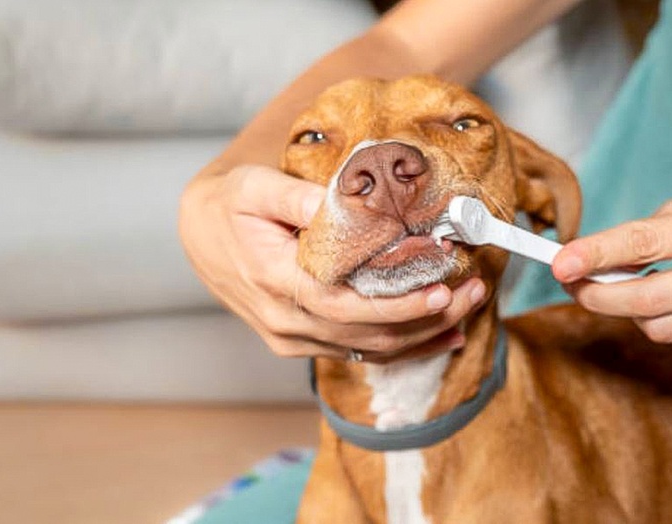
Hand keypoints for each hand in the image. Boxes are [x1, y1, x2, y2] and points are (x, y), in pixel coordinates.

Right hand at [178, 165, 485, 361]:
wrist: (198, 235)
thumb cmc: (229, 205)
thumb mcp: (254, 188)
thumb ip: (295, 197)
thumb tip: (342, 202)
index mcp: (275, 281)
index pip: (343, 305)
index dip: (395, 305)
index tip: (439, 289)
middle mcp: (286, 320)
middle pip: (366, 333)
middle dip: (425, 317)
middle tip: (473, 292)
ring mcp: (293, 337)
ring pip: (367, 348)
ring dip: (422, 333)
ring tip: (467, 306)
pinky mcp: (301, 341)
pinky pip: (359, 353)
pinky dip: (403, 347)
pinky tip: (442, 337)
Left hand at [552, 198, 671, 356]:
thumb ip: (646, 232)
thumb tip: (590, 261)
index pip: (646, 242)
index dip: (596, 255)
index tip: (560, 263)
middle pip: (646, 299)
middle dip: (598, 296)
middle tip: (573, 286)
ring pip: (658, 328)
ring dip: (631, 312)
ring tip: (638, 289)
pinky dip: (665, 323)